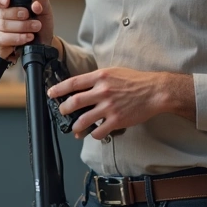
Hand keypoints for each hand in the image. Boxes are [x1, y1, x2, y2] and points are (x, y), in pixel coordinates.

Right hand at [0, 0, 54, 59]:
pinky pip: (2, 39)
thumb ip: (42, 2)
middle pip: (2, 13)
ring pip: (3, 26)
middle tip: (33, 20)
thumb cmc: (40, 26)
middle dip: (18, 16)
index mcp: (8, 4)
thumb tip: (35, 4)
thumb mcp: (45, 11)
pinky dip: (17, 38)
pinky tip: (26, 38)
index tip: (7, 1)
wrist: (43, 43)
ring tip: (34, 30)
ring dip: (21, 28)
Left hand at [46, 67, 195, 138]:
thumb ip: (98, 79)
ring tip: (75, 128)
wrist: (155, 91)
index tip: (51, 93)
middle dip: (63, 109)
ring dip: (76, 126)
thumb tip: (82, 86)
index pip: (73, 83)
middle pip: (74, 102)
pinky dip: (94, 134)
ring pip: (83, 120)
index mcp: (100, 77)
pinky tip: (95, 133)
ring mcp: (109, 107)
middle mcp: (102, 91)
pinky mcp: (117, 120)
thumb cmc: (136, 80)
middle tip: (62, 111)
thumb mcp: (114, 72)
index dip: (58, 89)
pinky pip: (99, 131)